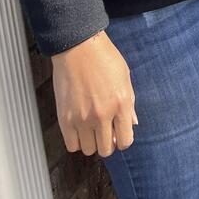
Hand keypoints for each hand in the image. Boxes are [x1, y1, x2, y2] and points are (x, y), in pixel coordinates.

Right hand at [52, 31, 136, 157]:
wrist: (79, 47)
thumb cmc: (104, 58)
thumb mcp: (125, 77)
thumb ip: (129, 104)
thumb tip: (132, 123)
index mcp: (121, 103)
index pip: (125, 141)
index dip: (123, 140)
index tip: (118, 134)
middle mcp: (103, 114)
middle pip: (106, 149)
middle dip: (107, 143)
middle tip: (104, 131)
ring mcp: (82, 118)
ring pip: (88, 150)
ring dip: (91, 142)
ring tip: (90, 127)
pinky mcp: (65, 119)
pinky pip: (72, 145)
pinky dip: (76, 140)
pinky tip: (79, 128)